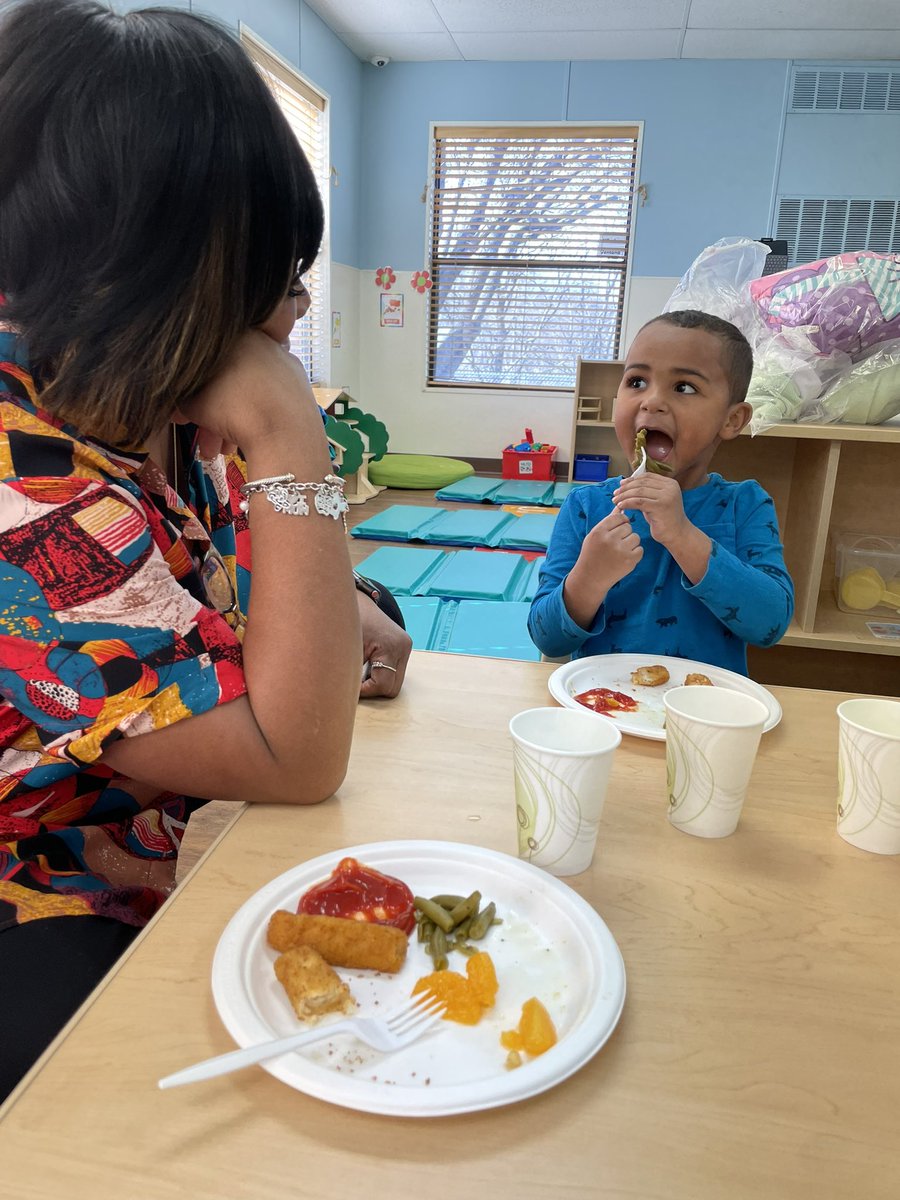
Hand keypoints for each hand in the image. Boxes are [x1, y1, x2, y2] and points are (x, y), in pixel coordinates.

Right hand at [175, 330, 321, 459]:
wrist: (284, 432)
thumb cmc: (232, 409)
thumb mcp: (192, 403)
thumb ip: (182, 397)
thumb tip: (181, 405)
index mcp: (234, 334)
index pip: (203, 365)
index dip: (191, 395)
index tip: (185, 419)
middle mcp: (261, 341)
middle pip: (228, 381)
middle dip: (213, 415)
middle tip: (206, 442)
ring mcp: (285, 362)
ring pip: (249, 392)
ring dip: (233, 422)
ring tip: (225, 451)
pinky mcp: (300, 384)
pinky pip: (269, 398)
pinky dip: (257, 416)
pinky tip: (247, 441)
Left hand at [358, 594, 411, 698]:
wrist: (359, 600)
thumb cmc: (351, 621)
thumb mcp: (349, 646)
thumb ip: (350, 670)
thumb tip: (347, 695)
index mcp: (390, 646)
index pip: (382, 685)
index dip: (364, 691)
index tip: (349, 686)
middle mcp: (403, 647)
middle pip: (392, 688)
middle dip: (373, 689)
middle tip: (355, 681)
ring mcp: (406, 647)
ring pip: (394, 682)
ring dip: (377, 681)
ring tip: (361, 670)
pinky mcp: (404, 647)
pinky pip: (395, 671)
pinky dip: (381, 673)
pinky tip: (368, 665)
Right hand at [563, 507, 641, 628]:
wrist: (591, 578)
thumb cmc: (592, 554)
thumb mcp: (595, 535)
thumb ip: (608, 522)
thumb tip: (620, 506)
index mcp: (599, 532)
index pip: (618, 517)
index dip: (620, 522)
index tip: (617, 530)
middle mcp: (610, 540)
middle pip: (628, 526)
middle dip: (624, 533)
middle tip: (616, 543)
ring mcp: (621, 551)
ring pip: (636, 537)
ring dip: (631, 543)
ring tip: (620, 551)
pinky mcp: (630, 561)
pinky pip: (640, 549)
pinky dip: (634, 553)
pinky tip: (624, 558)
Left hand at [612, 474, 688, 546]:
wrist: (677, 534)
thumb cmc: (663, 519)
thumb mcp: (655, 501)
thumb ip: (646, 491)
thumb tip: (626, 483)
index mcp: (670, 483)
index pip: (647, 476)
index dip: (632, 479)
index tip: (621, 485)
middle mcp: (670, 487)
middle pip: (642, 483)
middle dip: (626, 488)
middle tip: (615, 494)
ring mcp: (666, 496)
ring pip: (639, 492)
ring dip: (624, 496)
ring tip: (615, 501)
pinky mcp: (661, 506)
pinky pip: (639, 502)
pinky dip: (627, 503)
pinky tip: (620, 506)